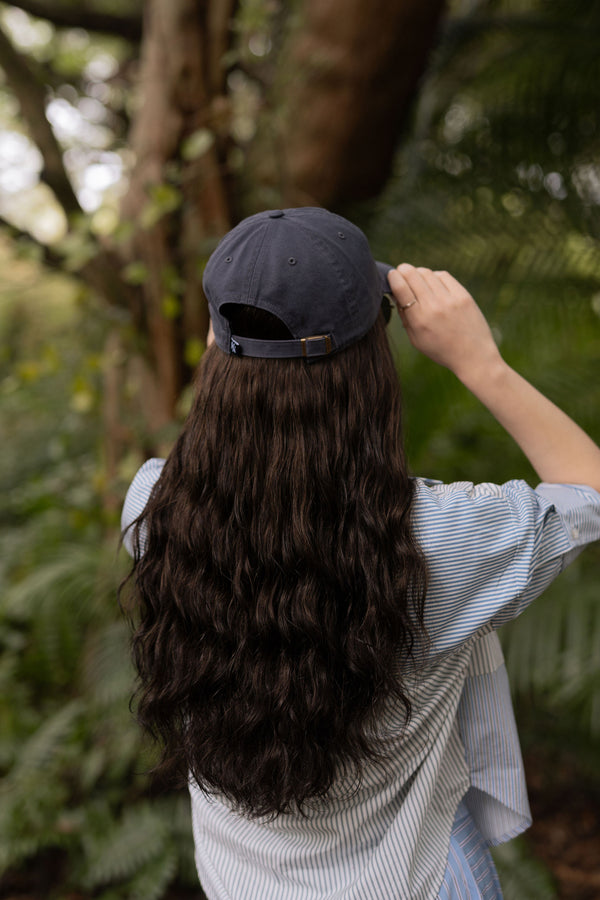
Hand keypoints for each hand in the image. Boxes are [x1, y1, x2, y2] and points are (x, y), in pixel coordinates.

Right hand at [387, 264, 502, 383]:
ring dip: (418, 272)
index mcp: (419, 320)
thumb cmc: (441, 349)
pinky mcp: (463, 295)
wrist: (473, 355)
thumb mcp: (416, 340)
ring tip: (417, 279)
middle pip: (413, 275)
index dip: (393, 277)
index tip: (391, 275)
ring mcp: (450, 300)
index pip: (401, 288)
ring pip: (427, 273)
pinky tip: (434, 283)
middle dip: (403, 270)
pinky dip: (435, 276)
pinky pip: (443, 276)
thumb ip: (405, 317)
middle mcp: (434, 307)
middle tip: (401, 271)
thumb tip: (396, 295)